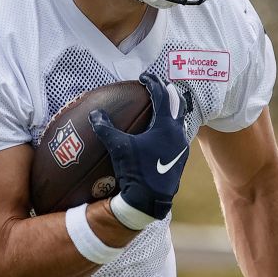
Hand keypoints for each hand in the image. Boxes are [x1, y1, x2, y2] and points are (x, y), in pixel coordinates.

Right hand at [89, 73, 190, 225]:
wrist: (150, 200)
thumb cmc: (136, 171)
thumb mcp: (119, 148)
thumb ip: (106, 128)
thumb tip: (95, 114)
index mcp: (166, 126)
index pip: (162, 95)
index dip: (152, 82)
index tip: (144, 76)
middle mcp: (178, 133)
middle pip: (178, 104)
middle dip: (167, 92)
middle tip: (157, 84)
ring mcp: (182, 147)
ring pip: (180, 120)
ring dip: (171, 110)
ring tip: (160, 106)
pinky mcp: (181, 159)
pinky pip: (178, 135)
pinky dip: (170, 126)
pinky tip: (160, 133)